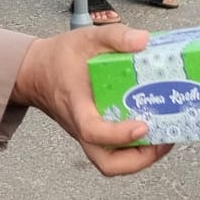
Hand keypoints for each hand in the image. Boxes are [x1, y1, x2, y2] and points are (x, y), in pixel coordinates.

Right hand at [11, 26, 171, 175]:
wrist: (36, 72)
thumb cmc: (59, 59)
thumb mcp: (86, 38)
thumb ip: (115, 36)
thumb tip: (144, 41)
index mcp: (76, 104)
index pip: (92, 130)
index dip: (118, 135)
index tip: (142, 126)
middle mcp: (81, 126)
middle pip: (107, 163)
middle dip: (140, 160)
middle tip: (163, 142)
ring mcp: (87, 134)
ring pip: (112, 163)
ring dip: (141, 158)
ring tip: (163, 140)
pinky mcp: (94, 134)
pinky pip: (114, 152)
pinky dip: (135, 148)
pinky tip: (152, 132)